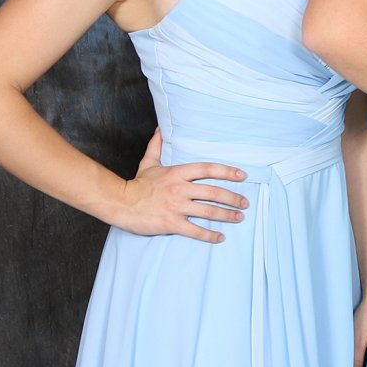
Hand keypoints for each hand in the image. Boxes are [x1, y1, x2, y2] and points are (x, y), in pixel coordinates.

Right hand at [115, 128, 248, 242]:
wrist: (120, 203)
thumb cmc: (137, 184)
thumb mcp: (149, 162)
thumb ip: (157, 145)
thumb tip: (160, 128)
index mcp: (177, 173)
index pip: (208, 169)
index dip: (227, 171)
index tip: (242, 175)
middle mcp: (180, 189)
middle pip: (213, 192)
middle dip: (233, 198)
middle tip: (245, 202)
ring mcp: (176, 207)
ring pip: (208, 211)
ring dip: (227, 215)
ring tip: (239, 218)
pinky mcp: (171, 223)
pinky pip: (195, 230)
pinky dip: (209, 235)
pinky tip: (220, 238)